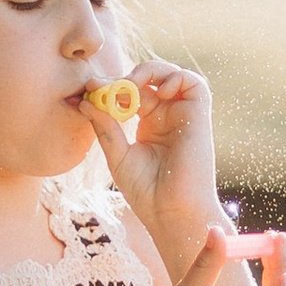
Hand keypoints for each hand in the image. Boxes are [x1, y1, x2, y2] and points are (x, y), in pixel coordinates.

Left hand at [85, 65, 222, 267]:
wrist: (172, 214)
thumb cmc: (147, 193)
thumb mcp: (118, 156)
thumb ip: (106, 127)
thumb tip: (86, 101)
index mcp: (149, 126)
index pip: (130, 94)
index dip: (110, 88)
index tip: (88, 90)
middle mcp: (168, 118)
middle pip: (148, 81)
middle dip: (123, 78)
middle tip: (101, 85)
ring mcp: (183, 116)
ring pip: (171, 75)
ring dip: (149, 71)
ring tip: (129, 84)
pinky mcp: (199, 116)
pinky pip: (193, 82)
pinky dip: (174, 77)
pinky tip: (156, 91)